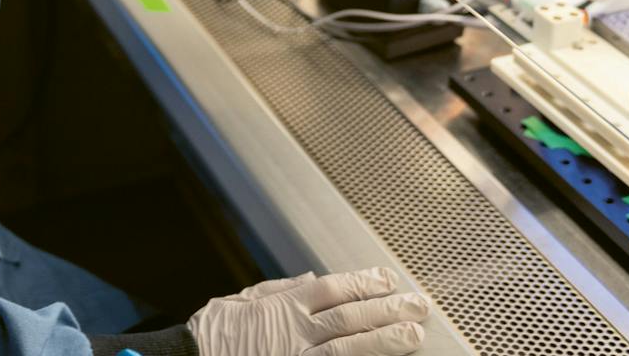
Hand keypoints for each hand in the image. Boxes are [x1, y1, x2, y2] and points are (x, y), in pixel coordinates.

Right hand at [188, 267, 430, 355]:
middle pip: (350, 317)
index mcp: (284, 306)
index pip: (335, 289)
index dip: (365, 282)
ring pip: (349, 348)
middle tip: (417, 307)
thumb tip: (311, 279)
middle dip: (387, 311)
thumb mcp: (241, 302)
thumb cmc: (211, 336)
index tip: (388, 280)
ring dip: (383, 341)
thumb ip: (279, 290)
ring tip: (412, 336)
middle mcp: (295, 332)